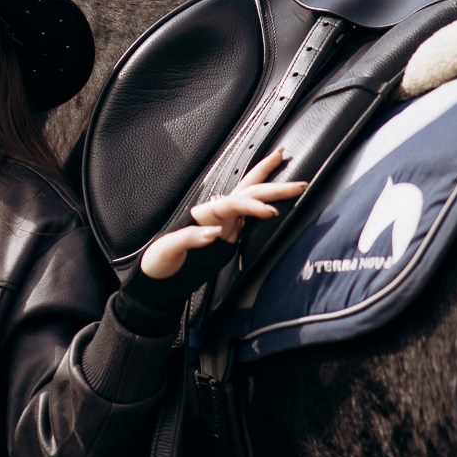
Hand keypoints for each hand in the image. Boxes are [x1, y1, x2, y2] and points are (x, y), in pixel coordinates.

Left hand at [139, 148, 309, 280]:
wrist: (158, 276)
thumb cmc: (159, 262)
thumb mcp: (168, 250)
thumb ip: (189, 238)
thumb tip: (215, 231)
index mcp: (202, 214)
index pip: (233, 203)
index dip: (252, 205)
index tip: (269, 212)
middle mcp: (215, 214)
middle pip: (247, 192)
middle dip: (273, 186)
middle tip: (298, 184)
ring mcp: (224, 223)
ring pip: (250, 196)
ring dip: (271, 186)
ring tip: (294, 180)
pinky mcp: (229, 234)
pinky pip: (250, 214)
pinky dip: (264, 204)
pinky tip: (277, 199)